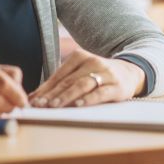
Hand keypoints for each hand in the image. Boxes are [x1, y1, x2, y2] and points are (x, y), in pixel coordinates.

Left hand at [29, 49, 145, 107]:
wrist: (129, 72)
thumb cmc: (98, 75)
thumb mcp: (81, 73)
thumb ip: (62, 82)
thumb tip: (36, 96)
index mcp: (79, 56)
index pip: (59, 75)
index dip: (45, 88)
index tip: (33, 100)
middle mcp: (92, 62)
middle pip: (68, 81)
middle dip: (52, 94)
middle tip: (40, 105)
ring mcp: (105, 73)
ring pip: (82, 85)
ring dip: (66, 96)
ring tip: (54, 106)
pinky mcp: (117, 86)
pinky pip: (100, 93)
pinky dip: (88, 99)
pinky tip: (78, 105)